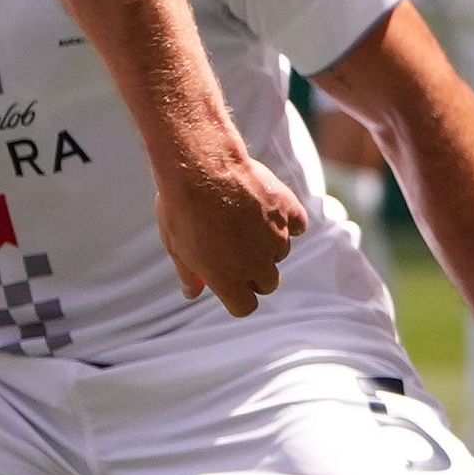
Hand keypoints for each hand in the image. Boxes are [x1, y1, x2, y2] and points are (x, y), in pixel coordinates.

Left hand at [154, 137, 306, 315]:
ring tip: (241, 218)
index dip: (237, 297)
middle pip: (268, 282)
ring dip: (267, 243)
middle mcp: (257, 265)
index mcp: (229, 280)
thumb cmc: (181, 208)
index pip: (245, 307)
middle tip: (234, 249)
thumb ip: (190, 274)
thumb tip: (192, 293)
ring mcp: (277, 237)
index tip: (228, 282)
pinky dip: (287, 219)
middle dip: (254, 273)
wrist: (202, 168)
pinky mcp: (289, 210)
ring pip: (281, 252)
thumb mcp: (175, 246)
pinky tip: (266, 207)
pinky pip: (297, 224)